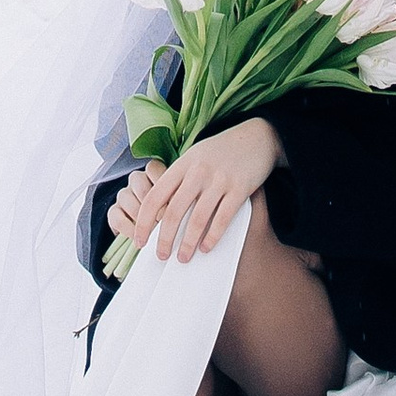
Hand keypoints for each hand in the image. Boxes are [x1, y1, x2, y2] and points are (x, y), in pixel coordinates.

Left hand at [111, 117, 279, 263]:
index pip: (155, 196)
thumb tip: (159, 214)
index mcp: (182, 165)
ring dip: (187, 243)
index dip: (143, 221)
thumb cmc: (220, 152)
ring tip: (183, 257)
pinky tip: (206, 248)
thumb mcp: (194, 158)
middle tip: (160, 256)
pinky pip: (223, 218)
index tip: (139, 240)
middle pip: (173, 211)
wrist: (256, 137)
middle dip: (164, 238)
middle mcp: (198, 171)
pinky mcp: (240, 188)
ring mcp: (219, 180)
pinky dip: (212, 236)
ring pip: (197, 219)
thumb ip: (178, 181)